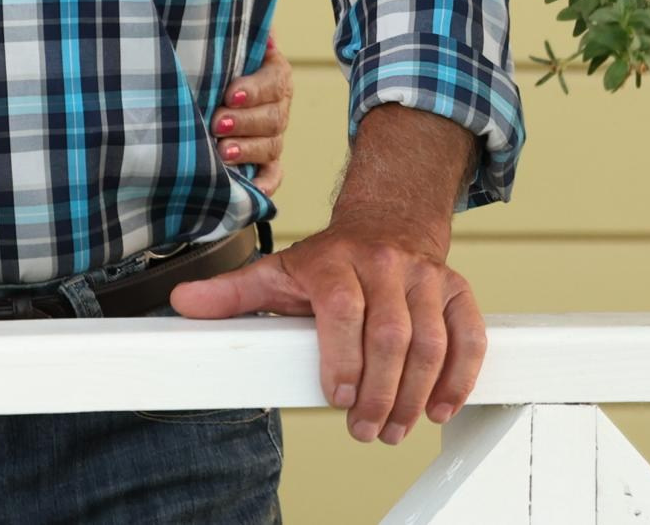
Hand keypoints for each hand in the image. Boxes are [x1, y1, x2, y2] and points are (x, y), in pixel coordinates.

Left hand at [168, 215, 483, 445]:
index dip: (341, 357)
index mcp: (335, 259)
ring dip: (416, 394)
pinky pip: (468, 335)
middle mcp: (384, 263)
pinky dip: (459, 376)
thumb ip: (233, 292)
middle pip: (390, 334)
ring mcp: (424, 276)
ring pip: (430, 341)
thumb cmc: (329, 259)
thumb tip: (181, 303)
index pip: (342, 308)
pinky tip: (439, 407)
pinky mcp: (457, 289)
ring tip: (395, 428)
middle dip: (379, 391)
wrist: (387, 220)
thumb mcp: (278, 270)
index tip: (335, 398)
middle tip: (366, 430)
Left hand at [208, 32, 294, 192]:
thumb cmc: (217, 62)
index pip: (273, 82)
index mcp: (274, 74)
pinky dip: (266, 185)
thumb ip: (237, 32)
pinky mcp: (266, 162)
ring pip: (271, 145)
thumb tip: (257, 25)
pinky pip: (273, 175)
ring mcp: (274, 136)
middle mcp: (278, 106)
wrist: (210, 90)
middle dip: (244, 121)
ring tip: (223, 152)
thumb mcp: (227, 44)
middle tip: (217, 122)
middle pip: (273, 117)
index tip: (229, 94)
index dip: (253, 90)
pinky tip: (252, 189)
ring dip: (248, 149)